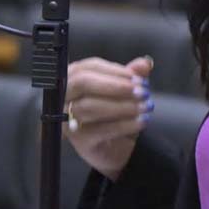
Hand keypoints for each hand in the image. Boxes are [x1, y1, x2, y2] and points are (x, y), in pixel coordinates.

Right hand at [64, 56, 154, 180]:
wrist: (116, 144)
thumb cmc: (116, 110)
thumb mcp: (126, 88)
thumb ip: (134, 74)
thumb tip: (145, 63)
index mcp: (73, 77)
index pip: (89, 67)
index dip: (116, 71)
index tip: (138, 78)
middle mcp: (63, 96)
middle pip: (83, 83)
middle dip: (115, 86)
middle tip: (142, 91)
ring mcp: (67, 119)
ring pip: (90, 107)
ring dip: (123, 105)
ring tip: (145, 106)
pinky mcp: (79, 140)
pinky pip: (100, 129)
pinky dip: (125, 124)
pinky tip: (142, 121)